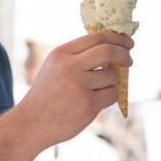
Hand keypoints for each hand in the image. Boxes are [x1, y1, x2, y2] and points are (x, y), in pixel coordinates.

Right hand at [17, 31, 132, 148]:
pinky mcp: (88, 105)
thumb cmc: (46, 95)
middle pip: (108, 51)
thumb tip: (112, 47)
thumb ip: (77, 56)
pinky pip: (112, 95)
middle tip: (129, 60)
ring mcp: (79, 86)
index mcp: (60, 54)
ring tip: (97, 90)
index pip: (96, 37)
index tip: (127, 43)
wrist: (31, 123)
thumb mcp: (54, 67)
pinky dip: (109, 97)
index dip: (116, 38)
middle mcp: (69, 67)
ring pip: (112, 76)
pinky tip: (95, 102)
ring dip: (112, 82)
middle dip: (124, 54)